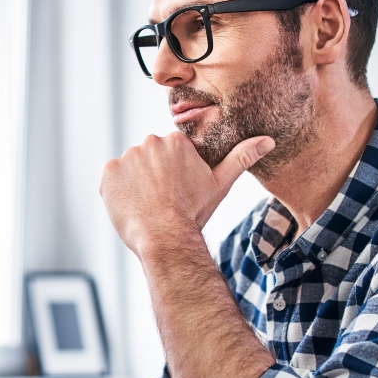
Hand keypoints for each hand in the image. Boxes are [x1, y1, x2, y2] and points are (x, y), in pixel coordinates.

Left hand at [99, 133, 273, 256]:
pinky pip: (112, 180)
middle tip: (162, 201)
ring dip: (135, 184)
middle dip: (153, 177)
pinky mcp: (109, 172)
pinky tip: (132, 206)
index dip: (171, 174)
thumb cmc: (194, 213)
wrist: (165, 237)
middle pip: (148, 159)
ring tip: (148, 205)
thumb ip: (242, 157)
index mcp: (176, 141)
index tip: (176, 192)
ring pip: (130, 169)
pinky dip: (118, 192)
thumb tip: (268, 140)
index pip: (168, 153)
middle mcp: (150, 142)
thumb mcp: (220, 184)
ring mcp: (127, 156)